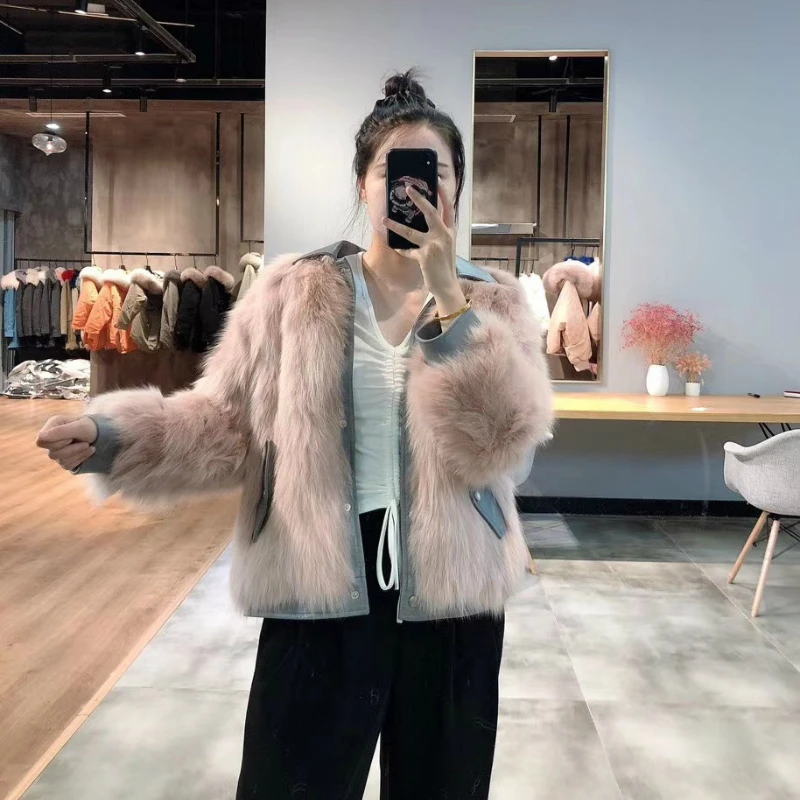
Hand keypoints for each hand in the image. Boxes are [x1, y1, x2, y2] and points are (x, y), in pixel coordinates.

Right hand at [36, 415, 97, 471]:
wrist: (101, 435)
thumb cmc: (90, 427)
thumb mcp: (79, 427)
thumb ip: (60, 431)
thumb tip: (40, 437)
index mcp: (52, 426)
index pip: (41, 441)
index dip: (56, 442)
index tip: (70, 438)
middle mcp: (51, 439)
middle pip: (51, 453)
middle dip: (71, 448)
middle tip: (85, 441)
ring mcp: (56, 450)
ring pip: (60, 460)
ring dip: (78, 454)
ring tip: (89, 446)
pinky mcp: (63, 459)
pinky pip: (67, 465)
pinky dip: (80, 459)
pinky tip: (88, 452)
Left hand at [382, 186, 465, 313]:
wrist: (447, 285)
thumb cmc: (445, 266)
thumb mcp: (446, 246)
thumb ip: (439, 233)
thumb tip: (425, 222)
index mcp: (450, 231)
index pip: (448, 208)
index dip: (443, 194)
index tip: (437, 182)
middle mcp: (443, 236)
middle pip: (430, 212)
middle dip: (419, 199)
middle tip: (408, 188)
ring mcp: (434, 246)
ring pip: (410, 232)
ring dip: (395, 226)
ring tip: (383, 219)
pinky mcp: (424, 257)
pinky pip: (408, 250)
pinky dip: (401, 250)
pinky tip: (395, 247)